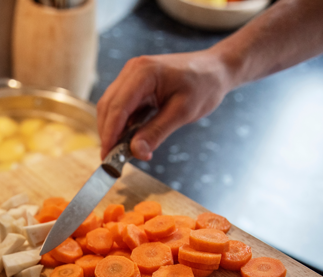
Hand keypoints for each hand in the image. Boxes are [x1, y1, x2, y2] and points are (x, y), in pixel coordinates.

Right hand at [96, 50, 233, 160]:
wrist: (216, 69)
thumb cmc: (204, 85)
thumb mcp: (182, 112)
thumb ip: (156, 132)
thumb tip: (136, 152)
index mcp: (144, 73)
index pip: (117, 107)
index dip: (109, 134)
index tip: (107, 156)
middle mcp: (133, 70)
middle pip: (108, 106)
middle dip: (107, 134)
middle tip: (111, 160)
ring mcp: (132, 75)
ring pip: (111, 106)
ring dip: (113, 130)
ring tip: (120, 152)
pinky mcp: (136, 83)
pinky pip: (122, 105)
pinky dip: (122, 123)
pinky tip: (129, 139)